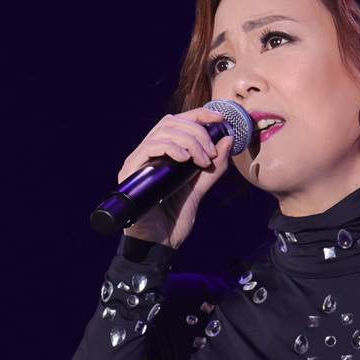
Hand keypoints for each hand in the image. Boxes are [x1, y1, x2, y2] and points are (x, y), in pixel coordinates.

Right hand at [115, 108, 237, 247]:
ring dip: (188, 141)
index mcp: (163, 154)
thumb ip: (213, 167)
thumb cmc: (174, 219)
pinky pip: (149, 147)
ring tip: (201, 161)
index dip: (199, 115)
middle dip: (197, 132)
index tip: (219, 119)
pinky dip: (171, 148)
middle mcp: (148, 154)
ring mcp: (138, 162)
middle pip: (171, 122)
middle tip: (210, 154)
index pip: (178, 122)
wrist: (160, 244)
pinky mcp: (131, 172)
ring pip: (162, 132)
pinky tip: (185, 159)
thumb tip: (228, 139)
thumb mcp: (200, 188)